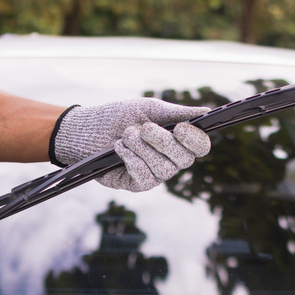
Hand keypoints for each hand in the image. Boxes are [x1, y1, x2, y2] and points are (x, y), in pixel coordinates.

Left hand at [50, 98, 210, 191]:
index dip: (195, 139)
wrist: (89, 129)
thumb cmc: (120, 117)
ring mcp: (155, 174)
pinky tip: (118, 150)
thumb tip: (205, 112)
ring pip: (162, 168)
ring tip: (125, 136)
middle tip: (143, 128)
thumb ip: (177, 112)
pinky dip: (131, 160)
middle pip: (184, 159)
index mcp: (177, 140)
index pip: (200, 146)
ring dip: (141, 148)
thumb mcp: (148, 109)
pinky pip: (144, 177)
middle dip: (162, 141)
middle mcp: (171, 160)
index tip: (180, 128)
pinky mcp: (138, 184)